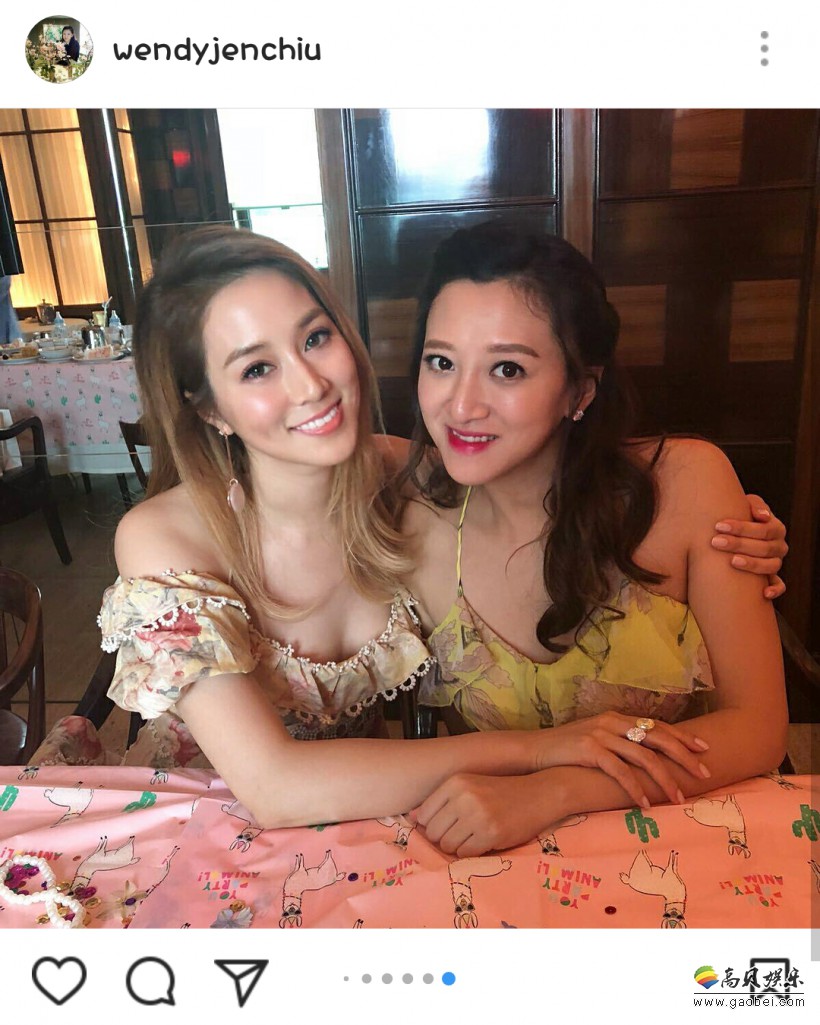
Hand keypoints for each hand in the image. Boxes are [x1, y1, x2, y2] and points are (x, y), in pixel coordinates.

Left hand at [412, 773, 554, 856]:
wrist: (540, 793)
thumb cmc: (502, 791)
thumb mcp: (470, 785)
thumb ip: (441, 800)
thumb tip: (412, 817)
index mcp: (455, 782)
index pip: (423, 815)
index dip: (431, 826)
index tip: (446, 827)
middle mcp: (463, 796)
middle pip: (432, 832)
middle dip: (442, 838)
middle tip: (461, 834)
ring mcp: (477, 815)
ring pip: (446, 845)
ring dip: (457, 847)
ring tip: (473, 837)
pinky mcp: (491, 833)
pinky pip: (465, 853)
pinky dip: (470, 853)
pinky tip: (482, 842)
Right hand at [534, 712, 709, 807]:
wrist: (534, 751)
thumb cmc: (566, 750)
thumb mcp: (596, 740)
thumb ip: (619, 744)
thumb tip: (647, 760)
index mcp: (617, 718)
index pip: (657, 725)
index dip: (682, 737)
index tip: (704, 749)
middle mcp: (612, 722)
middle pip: (658, 737)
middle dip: (684, 756)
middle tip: (704, 774)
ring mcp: (601, 735)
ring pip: (644, 757)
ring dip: (664, 779)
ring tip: (678, 798)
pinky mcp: (589, 750)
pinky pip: (620, 771)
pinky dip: (635, 789)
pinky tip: (644, 804)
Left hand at [711, 494, 787, 598]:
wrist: (733, 536)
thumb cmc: (737, 518)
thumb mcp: (745, 506)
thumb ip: (752, 505)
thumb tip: (762, 516)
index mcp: (775, 528)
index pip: (764, 528)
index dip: (742, 527)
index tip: (719, 525)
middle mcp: (779, 546)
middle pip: (764, 547)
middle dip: (739, 544)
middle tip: (716, 541)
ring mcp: (776, 562)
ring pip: (771, 566)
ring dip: (752, 564)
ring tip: (731, 561)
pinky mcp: (772, 578)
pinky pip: (780, 586)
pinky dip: (775, 589)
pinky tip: (764, 593)